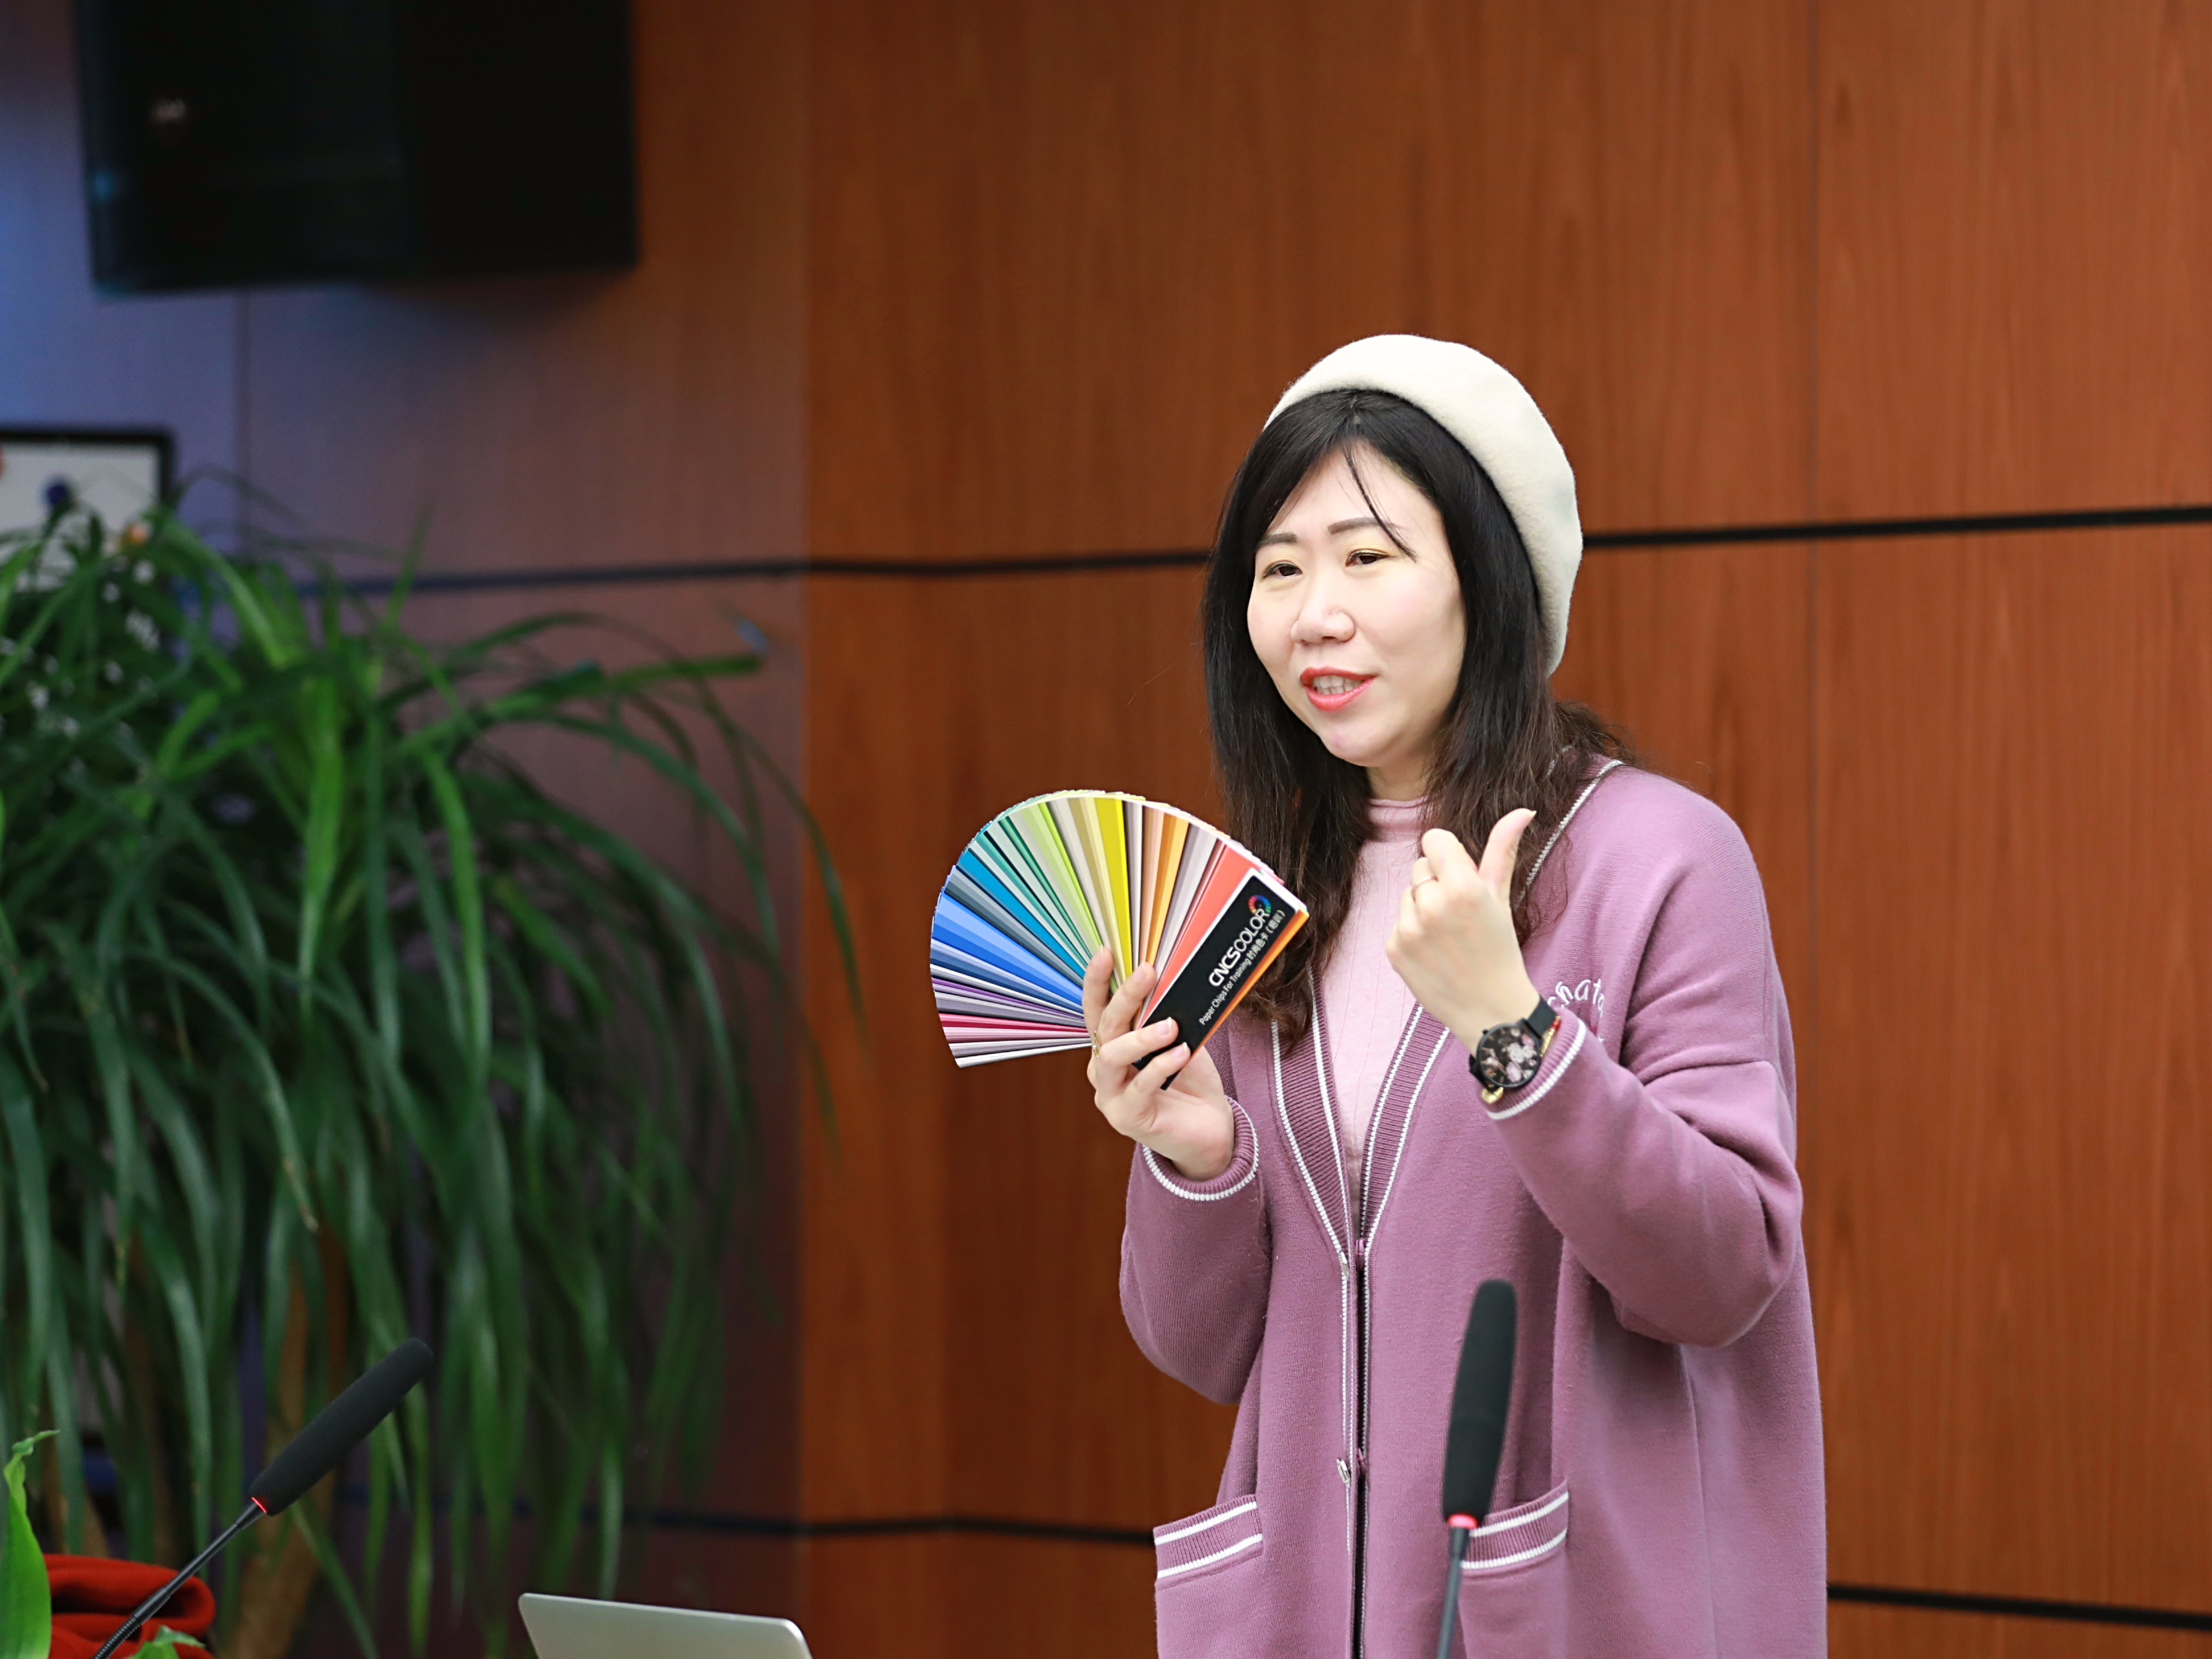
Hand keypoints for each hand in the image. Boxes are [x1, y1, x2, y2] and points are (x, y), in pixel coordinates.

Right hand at [1083, 948, 1235, 1180]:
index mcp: (1111, 1046)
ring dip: (1141, 1036)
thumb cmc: (1192, 1082)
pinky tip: (1182, 1054)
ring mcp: (1111, 1096)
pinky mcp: (1128, 1119)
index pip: (1097, 1009)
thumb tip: (1171, 982)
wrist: (1210, 1131)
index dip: (1098, 981)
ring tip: (1171, 1026)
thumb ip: (1167, 1018)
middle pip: (1104, 1027)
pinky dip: (1161, 1066)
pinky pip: (1139, 1087)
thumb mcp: (1179, 1041)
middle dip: (1124, 997)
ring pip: (1113, 1057)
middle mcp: (1103, 1069)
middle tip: (1147, 972)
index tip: (1107, 952)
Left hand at [1384, 811, 1542, 1051]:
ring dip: (1423, 907)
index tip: (1461, 874)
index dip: (1448, 854)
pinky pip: (1398, 921)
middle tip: (1461, 913)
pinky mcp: (1393, 949)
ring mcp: (1408, 929)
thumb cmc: (1500, 950)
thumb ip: (1503, 850)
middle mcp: (1431, 906)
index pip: (1434, 839)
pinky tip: (1435, 951)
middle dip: (1438, 882)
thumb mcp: (1502, 897)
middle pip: (1420, 866)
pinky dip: (1413, 932)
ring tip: (1448, 934)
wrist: (1491, 1012)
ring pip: (1408, 893)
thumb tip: (1523, 810)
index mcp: (1462, 888)